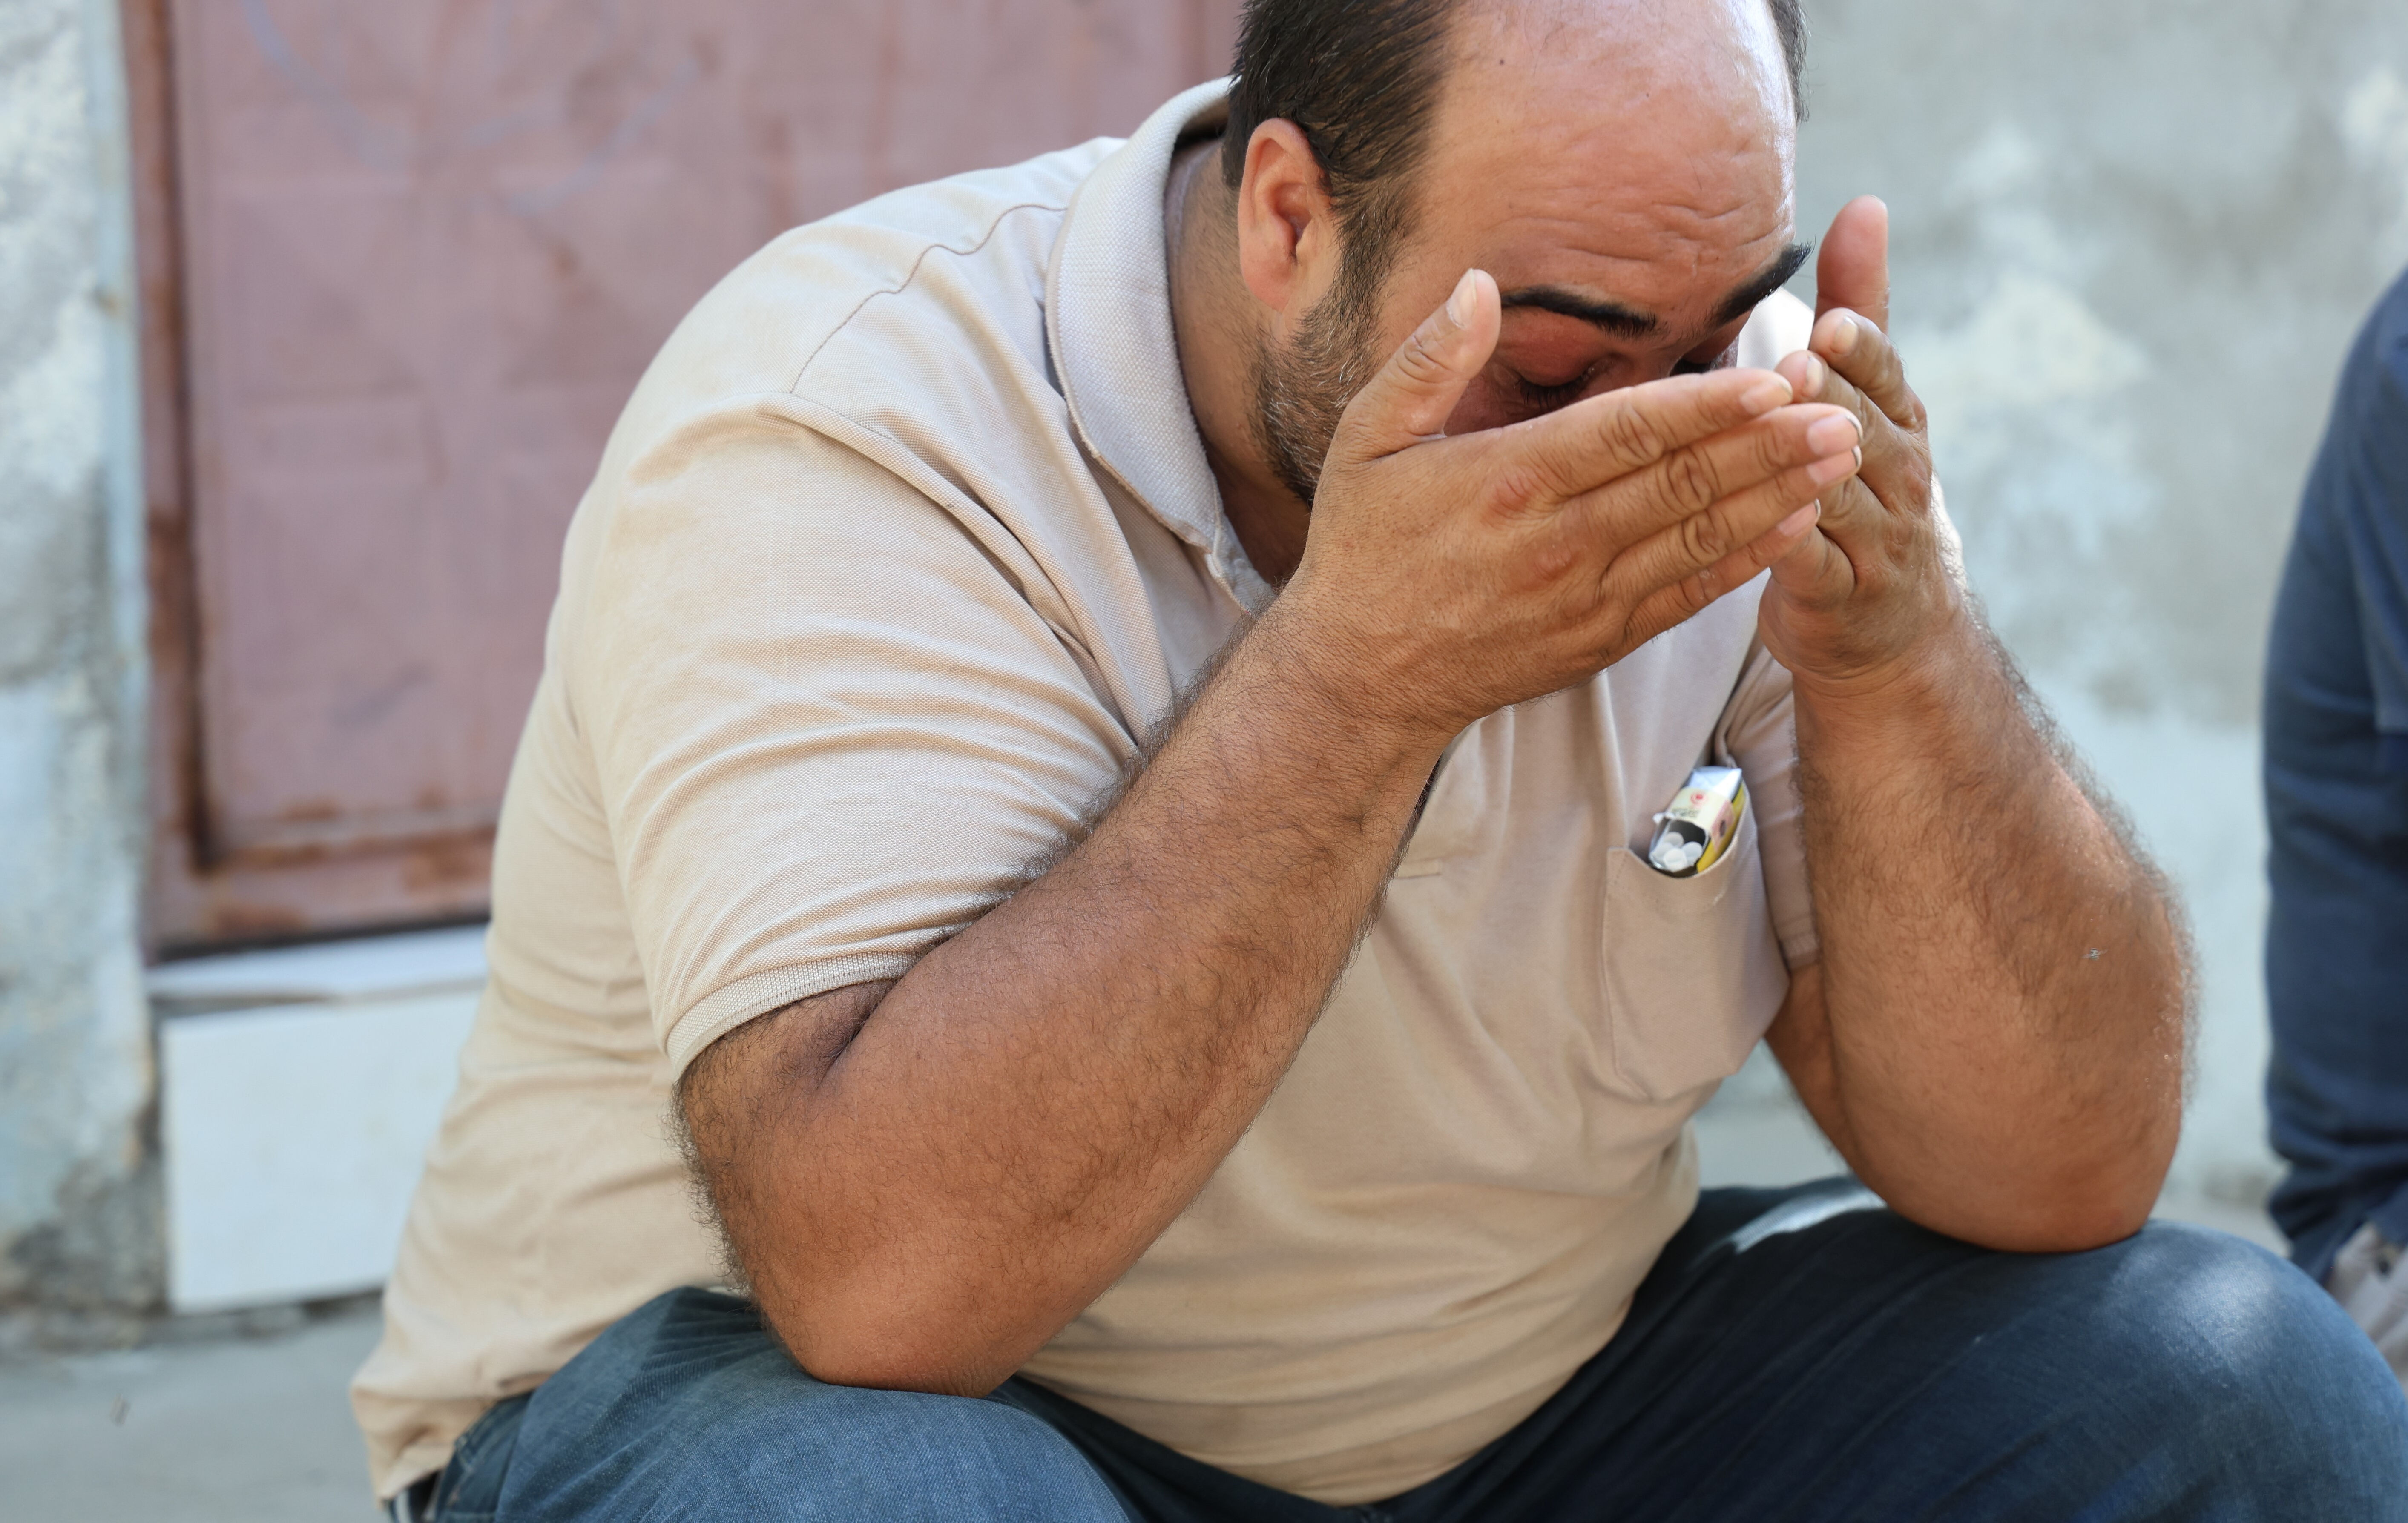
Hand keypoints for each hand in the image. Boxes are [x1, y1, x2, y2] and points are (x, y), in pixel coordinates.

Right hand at [1279, 268, 1863, 742]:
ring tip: (1845, 456)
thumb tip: (1480, 284)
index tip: (1775, 378)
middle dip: (1771, 446)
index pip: (1625, 433)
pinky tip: (1798, 525)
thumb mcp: (1365, 441)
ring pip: (1700, 539)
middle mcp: (1556, 543)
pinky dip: (1748, 562)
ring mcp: (1584, 597)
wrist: (1362, 678)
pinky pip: (1688, 595)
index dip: (1705, 406)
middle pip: (1682, 484)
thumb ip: (1427, 360)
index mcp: (1507, 482)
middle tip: (1846, 407)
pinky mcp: (1600, 639)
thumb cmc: (1363, 548)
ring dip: (1778, 496)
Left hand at [1759, 197, 1965, 690]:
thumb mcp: (1869, 396)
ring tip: (1781, 438)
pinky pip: (1814, 569)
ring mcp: (1875, 538)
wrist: (1894, 624)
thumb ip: (1860, 307)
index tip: (1833, 321)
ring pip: (1840, 495)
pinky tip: (1770, 528)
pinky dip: (1794, 549)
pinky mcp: (1841, 598)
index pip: (1883, 373)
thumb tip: (1864, 204)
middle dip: (1833, 397)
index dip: (1861, 349)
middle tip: (1799, 367)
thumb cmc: (1863, 485)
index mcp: (1896, 418)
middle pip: (1864, 428)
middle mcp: (1897, 474)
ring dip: (1811, 467)